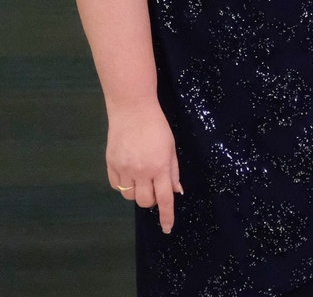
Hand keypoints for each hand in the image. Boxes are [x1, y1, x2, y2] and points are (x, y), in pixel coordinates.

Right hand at [106, 98, 181, 233]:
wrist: (132, 110)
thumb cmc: (157, 127)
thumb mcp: (171, 148)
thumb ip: (173, 171)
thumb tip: (176, 192)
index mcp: (160, 167)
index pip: (164, 198)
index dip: (166, 216)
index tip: (167, 229)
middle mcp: (141, 171)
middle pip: (144, 202)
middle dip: (151, 200)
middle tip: (154, 187)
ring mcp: (123, 169)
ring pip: (129, 196)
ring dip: (138, 192)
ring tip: (141, 177)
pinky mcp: (110, 165)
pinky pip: (117, 186)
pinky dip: (124, 185)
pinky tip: (129, 173)